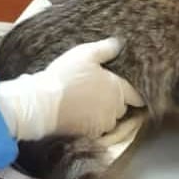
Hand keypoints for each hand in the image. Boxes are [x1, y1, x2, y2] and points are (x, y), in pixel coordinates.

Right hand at [0, 37, 143, 140]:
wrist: (42, 104)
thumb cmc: (65, 76)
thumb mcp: (84, 54)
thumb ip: (105, 49)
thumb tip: (120, 44)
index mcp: (117, 89)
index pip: (137, 95)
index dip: (134, 93)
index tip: (131, 91)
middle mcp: (115, 109)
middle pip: (123, 107)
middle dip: (116, 101)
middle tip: (100, 92)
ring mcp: (103, 124)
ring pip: (110, 120)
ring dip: (104, 113)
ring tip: (88, 103)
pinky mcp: (90, 134)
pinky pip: (98, 130)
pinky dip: (93, 123)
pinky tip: (81, 114)